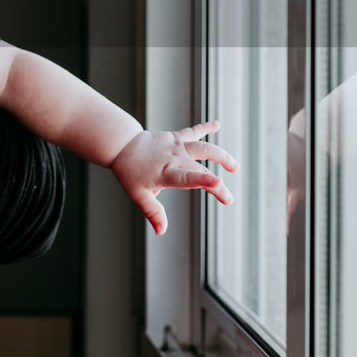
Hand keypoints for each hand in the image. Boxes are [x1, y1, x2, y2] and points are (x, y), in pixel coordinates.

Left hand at [111, 120, 237, 234]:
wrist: (121, 145)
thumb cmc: (130, 172)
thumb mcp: (138, 195)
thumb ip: (153, 212)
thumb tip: (161, 231)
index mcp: (165, 172)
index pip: (186, 178)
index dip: (204, 181)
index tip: (219, 183)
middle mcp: (174, 157)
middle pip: (200, 170)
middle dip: (216, 184)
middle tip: (229, 199)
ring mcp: (176, 145)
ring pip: (203, 147)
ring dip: (221, 156)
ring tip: (235, 167)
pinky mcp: (176, 137)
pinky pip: (193, 131)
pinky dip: (205, 127)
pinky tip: (217, 124)